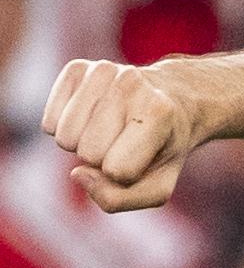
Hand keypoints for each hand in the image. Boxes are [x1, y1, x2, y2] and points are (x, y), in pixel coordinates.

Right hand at [40, 59, 203, 211]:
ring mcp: (103, 70)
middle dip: (102, 159)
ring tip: (109, 129)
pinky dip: (64, 129)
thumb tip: (77, 174)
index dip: (124, 175)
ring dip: (81, 143)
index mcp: (160, 112)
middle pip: (88, 152)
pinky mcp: (76, 68)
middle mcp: (132, 83)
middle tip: (125, 141)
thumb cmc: (160, 148)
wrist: (169, 101)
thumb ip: (119, 199)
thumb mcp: (157, 186)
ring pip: (64, 137)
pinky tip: (90, 117)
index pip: (118, 170)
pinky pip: (49, 122)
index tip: (142, 156)